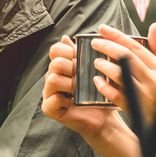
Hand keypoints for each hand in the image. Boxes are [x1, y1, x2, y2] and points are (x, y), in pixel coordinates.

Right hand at [41, 36, 141, 156]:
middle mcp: (53, 77)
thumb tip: (68, 37)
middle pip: (54, 62)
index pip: (56, 49)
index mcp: (62, 66)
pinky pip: (52, 99)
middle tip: (84, 76)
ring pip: (51, 78)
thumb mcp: (97, 70)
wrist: (105, 119)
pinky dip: (64, 99)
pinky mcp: (50, 108)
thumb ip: (85, 54)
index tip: (82, 58)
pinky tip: (74, 101)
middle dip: (71, 66)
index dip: (68, 50)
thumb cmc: (101, 94)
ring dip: (69, 83)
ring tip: (80, 89)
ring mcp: (50, 93)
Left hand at [91, 23, 155, 156]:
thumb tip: (153, 26)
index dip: (117, 36)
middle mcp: (153, 79)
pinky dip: (105, 87)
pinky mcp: (135, 109)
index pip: (135, 46)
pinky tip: (97, 81)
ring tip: (96, 61)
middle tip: (94, 42)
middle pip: (126, 57)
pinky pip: (116, 95)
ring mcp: (143, 94)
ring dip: (105, 66)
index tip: (103, 29)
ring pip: (120, 74)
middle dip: (107, 46)